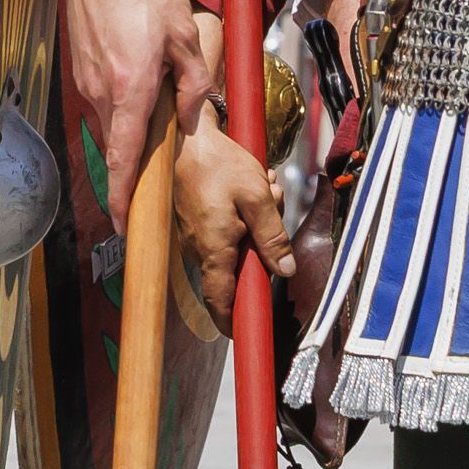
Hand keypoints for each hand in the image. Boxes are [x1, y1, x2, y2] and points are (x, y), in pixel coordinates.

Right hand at [68, 0, 213, 218]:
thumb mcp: (184, 32)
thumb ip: (193, 80)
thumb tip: (193, 114)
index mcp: (131, 88)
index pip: (125, 157)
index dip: (124, 195)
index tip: (125, 224)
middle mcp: (102, 92)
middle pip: (117, 146)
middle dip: (133, 168)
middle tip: (154, 180)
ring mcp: (87, 81)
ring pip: (110, 124)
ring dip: (129, 133)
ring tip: (153, 120)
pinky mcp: (81, 68)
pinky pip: (102, 102)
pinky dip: (120, 108)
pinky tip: (137, 89)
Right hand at [171, 102, 296, 342]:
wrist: (183, 137)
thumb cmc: (217, 165)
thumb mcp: (256, 197)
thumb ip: (272, 237)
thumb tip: (285, 271)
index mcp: (214, 250)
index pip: (220, 301)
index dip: (233, 321)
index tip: (247, 332)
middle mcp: (198, 249)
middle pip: (238, 268)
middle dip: (263, 245)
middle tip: (274, 204)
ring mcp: (193, 235)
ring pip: (235, 244)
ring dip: (256, 222)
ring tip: (264, 186)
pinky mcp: (193, 221)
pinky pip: (225, 229)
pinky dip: (242, 213)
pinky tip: (250, 184)